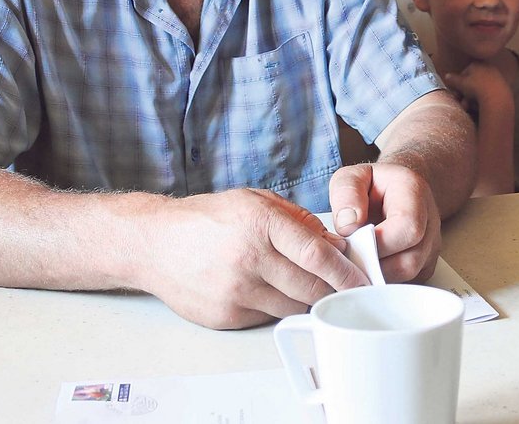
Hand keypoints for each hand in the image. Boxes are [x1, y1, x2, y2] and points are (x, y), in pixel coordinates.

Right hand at [142, 189, 367, 328]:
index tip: (364, 279)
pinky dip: (277, 306)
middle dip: (334, 289)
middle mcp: (249, 258)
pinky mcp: (226, 315)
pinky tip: (272, 291)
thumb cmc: (208, 219)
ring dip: (307, 299)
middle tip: (348, 287)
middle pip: (310, 286)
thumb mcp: (256, 202)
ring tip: (310, 287)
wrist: (154, 244)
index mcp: (260, 223)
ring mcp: (236, 291)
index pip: (317, 254)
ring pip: (292, 305)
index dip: (346, 271)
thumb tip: (336, 244)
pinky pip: (268, 316)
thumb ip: (298, 221)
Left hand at [330, 162, 442, 282]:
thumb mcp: (352, 176)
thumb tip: (349, 227)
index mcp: (414, 192)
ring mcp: (431, 246)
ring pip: (410, 276)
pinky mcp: (425, 265)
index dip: (379, 243)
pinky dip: (386, 281)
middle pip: (411, 260)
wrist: (394, 189)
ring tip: (358, 262)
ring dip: (379, 275)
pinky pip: (408, 283)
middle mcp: (430, 221)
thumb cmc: (372, 184)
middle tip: (350, 258)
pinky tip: (369, 268)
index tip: (353, 242)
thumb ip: (346, 194)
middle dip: (375, 265)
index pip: (408, 228)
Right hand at [443, 60, 511, 113]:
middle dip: (466, 94)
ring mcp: (497, 77)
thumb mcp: (460, 83)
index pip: (464, 74)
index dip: (459, 85)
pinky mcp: (504, 87)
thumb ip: (452, 79)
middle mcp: (488, 68)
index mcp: (477, 64)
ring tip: (470, 107)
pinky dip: (484, 100)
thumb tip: (447, 76)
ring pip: (480, 89)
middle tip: (462, 103)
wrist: (497, 97)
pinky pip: (490, 94)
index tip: (457, 94)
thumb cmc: (476, 88)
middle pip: (473, 82)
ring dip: (473, 99)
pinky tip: (480, 107)